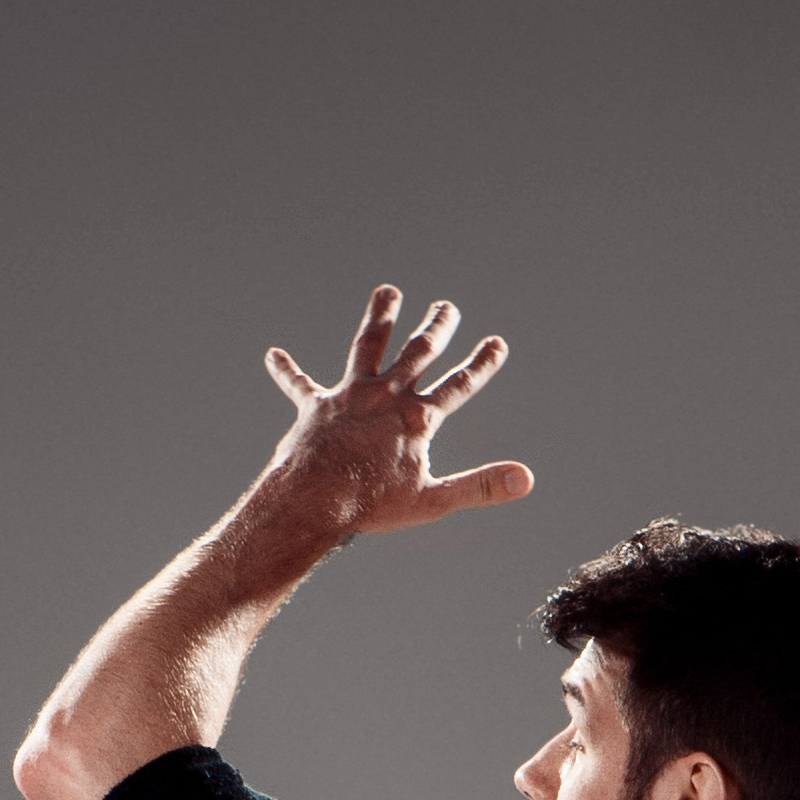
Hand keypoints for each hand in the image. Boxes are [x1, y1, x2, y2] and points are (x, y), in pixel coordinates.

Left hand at [255, 282, 534, 546]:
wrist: (315, 500)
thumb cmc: (373, 506)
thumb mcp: (434, 501)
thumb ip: (481, 486)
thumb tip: (526, 479)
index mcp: (416, 418)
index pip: (458, 386)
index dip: (480, 365)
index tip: (497, 342)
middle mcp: (386, 396)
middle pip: (417, 353)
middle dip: (435, 328)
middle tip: (447, 307)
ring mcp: (351, 396)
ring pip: (368, 346)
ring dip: (380, 318)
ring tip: (388, 292)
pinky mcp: (316, 406)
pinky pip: (300, 384)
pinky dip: (288, 372)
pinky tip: (274, 356)